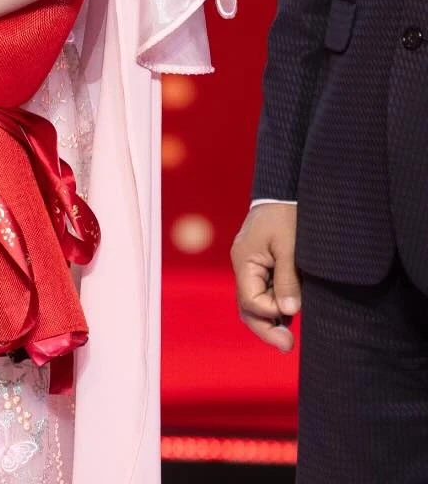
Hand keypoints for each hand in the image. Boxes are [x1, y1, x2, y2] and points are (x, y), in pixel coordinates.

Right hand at [231, 201, 300, 351]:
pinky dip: (277, 307)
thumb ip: (287, 280)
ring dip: (272, 320)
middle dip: (266, 328)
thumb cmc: (288, 216)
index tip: (293, 319)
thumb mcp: (291, 247)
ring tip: (291, 338)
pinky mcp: (266, 266)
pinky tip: (292, 317)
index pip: (250, 300)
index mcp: (244, 261)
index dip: (270, 313)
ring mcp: (254, 267)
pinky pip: (267, 293)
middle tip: (287, 347)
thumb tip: (289, 313)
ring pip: (257, 303)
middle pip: (248, 307)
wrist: (287, 191)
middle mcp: (244, 267)